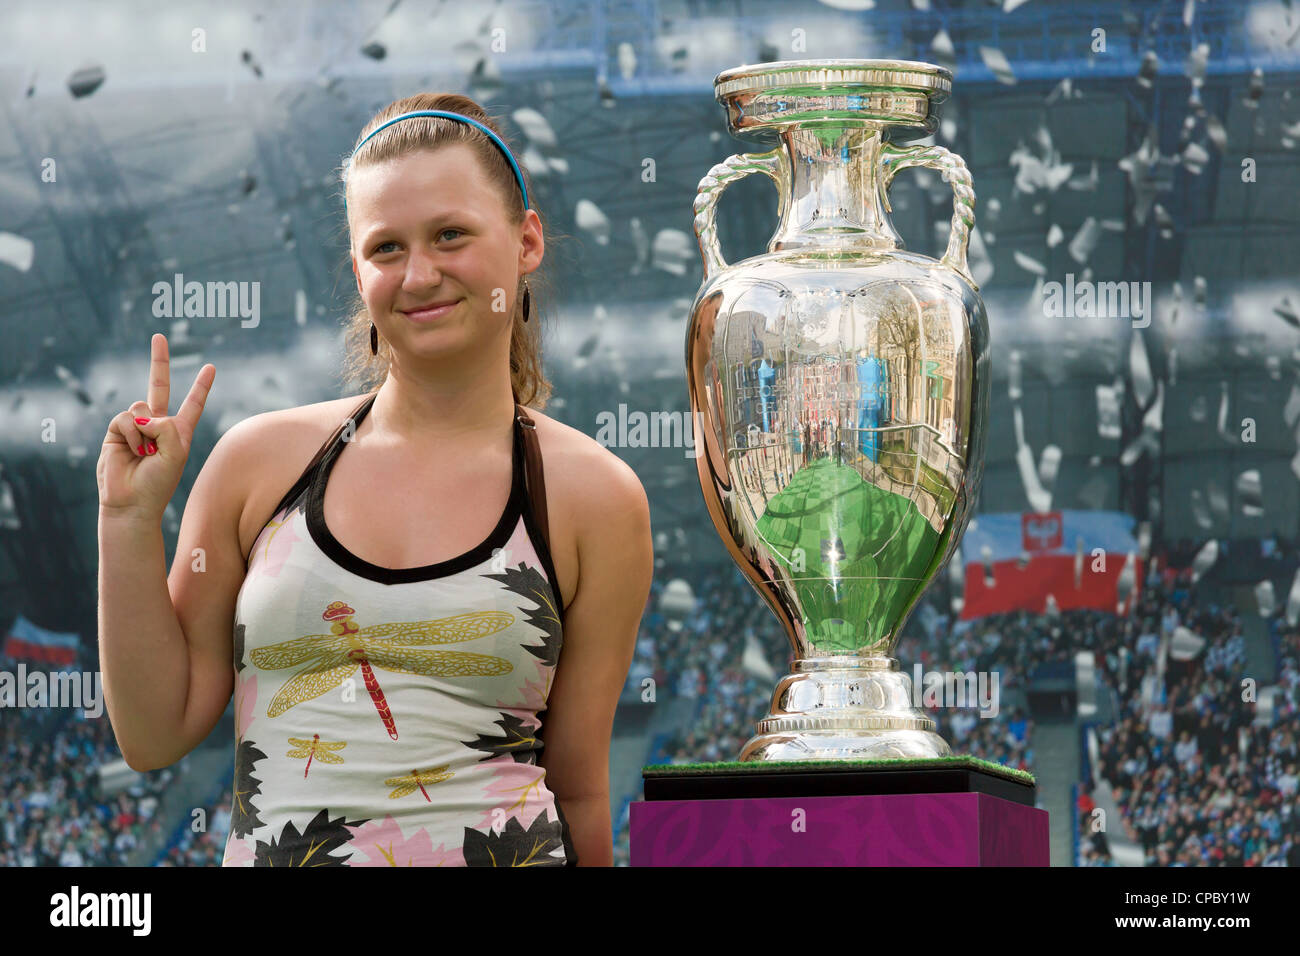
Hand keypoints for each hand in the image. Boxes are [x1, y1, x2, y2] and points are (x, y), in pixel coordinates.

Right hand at [97, 333, 214, 521]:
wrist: (132, 501)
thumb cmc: (159, 482)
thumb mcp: (176, 452)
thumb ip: (167, 426)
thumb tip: (143, 415)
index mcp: (179, 431)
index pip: (192, 404)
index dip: (201, 387)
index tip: (211, 367)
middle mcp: (157, 425)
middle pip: (158, 386)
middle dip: (159, 360)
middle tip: (159, 336)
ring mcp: (136, 426)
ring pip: (142, 406)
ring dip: (147, 430)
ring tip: (147, 453)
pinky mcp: (116, 430)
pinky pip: (126, 418)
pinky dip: (132, 433)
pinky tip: (134, 451)